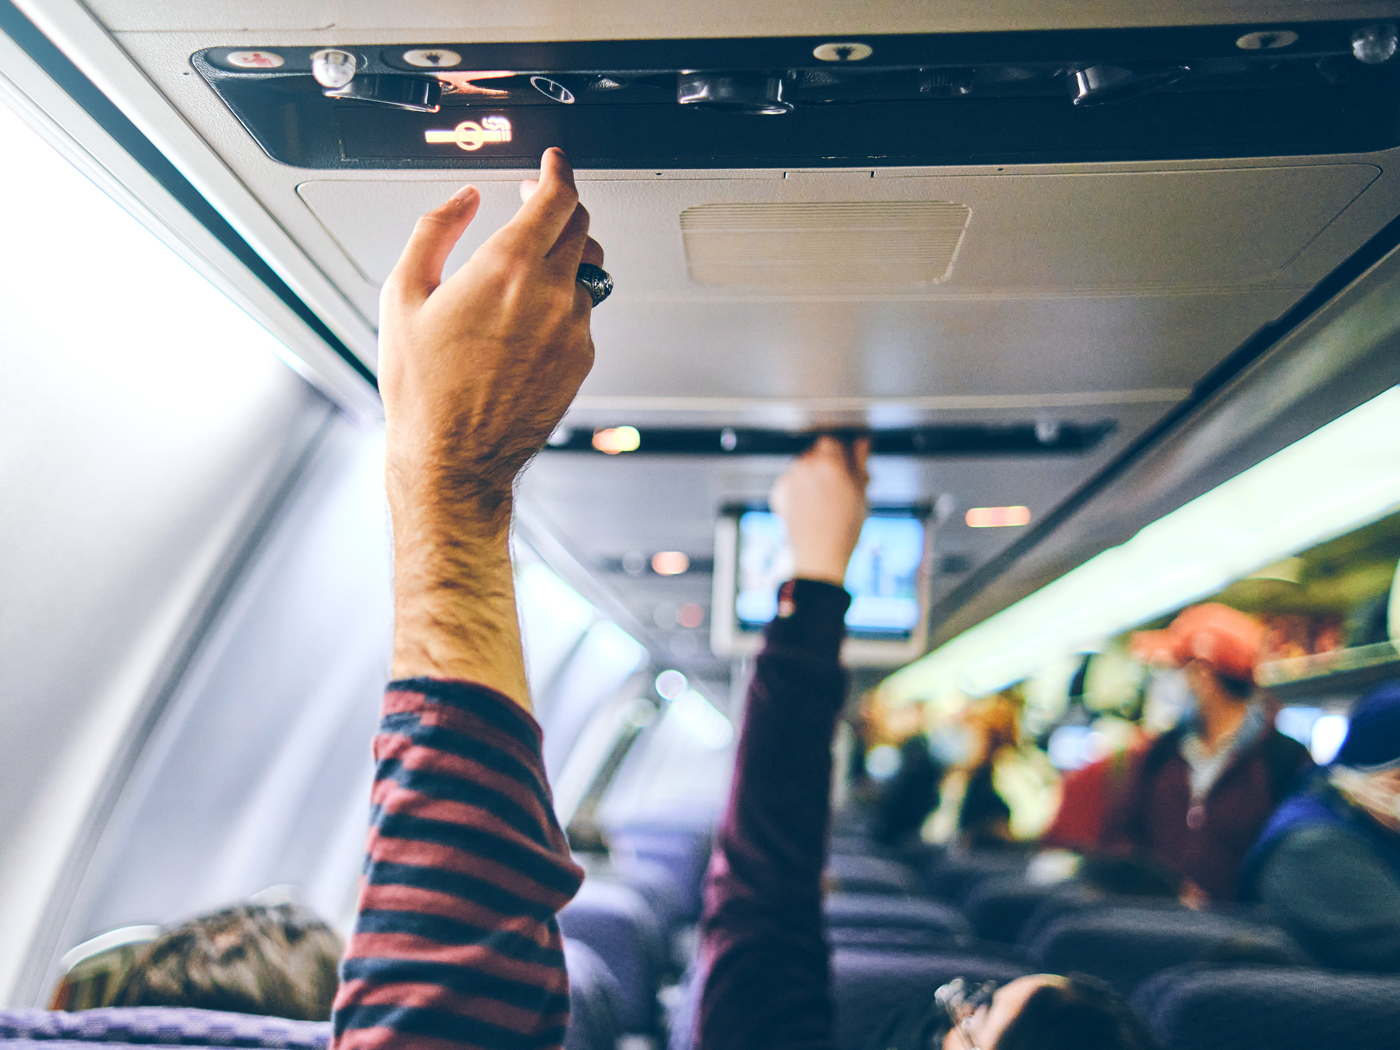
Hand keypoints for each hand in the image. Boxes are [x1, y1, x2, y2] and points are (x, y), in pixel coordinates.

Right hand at [380, 147, 600, 510]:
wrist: (453, 457)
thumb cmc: (423, 388)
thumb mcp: (402, 294)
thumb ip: (435, 230)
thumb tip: (463, 199)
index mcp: (508, 268)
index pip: (558, 197)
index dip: (558, 170)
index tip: (552, 162)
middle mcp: (551, 294)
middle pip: (581, 225)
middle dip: (559, 205)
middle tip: (534, 204)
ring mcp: (573, 328)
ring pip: (588, 267)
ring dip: (565, 251)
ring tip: (531, 260)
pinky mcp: (582, 359)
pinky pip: (583, 310)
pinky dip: (564, 297)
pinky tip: (528, 314)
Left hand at [769, 435, 869, 586]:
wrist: (819, 557)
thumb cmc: (843, 530)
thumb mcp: (860, 493)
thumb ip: (859, 462)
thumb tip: (862, 442)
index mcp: (828, 462)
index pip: (833, 440)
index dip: (842, 449)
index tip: (849, 459)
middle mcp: (805, 466)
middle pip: (816, 452)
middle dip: (829, 462)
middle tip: (842, 481)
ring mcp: (789, 480)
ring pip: (803, 466)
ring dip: (814, 474)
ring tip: (828, 497)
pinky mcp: (779, 494)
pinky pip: (791, 481)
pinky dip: (800, 488)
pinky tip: (813, 505)